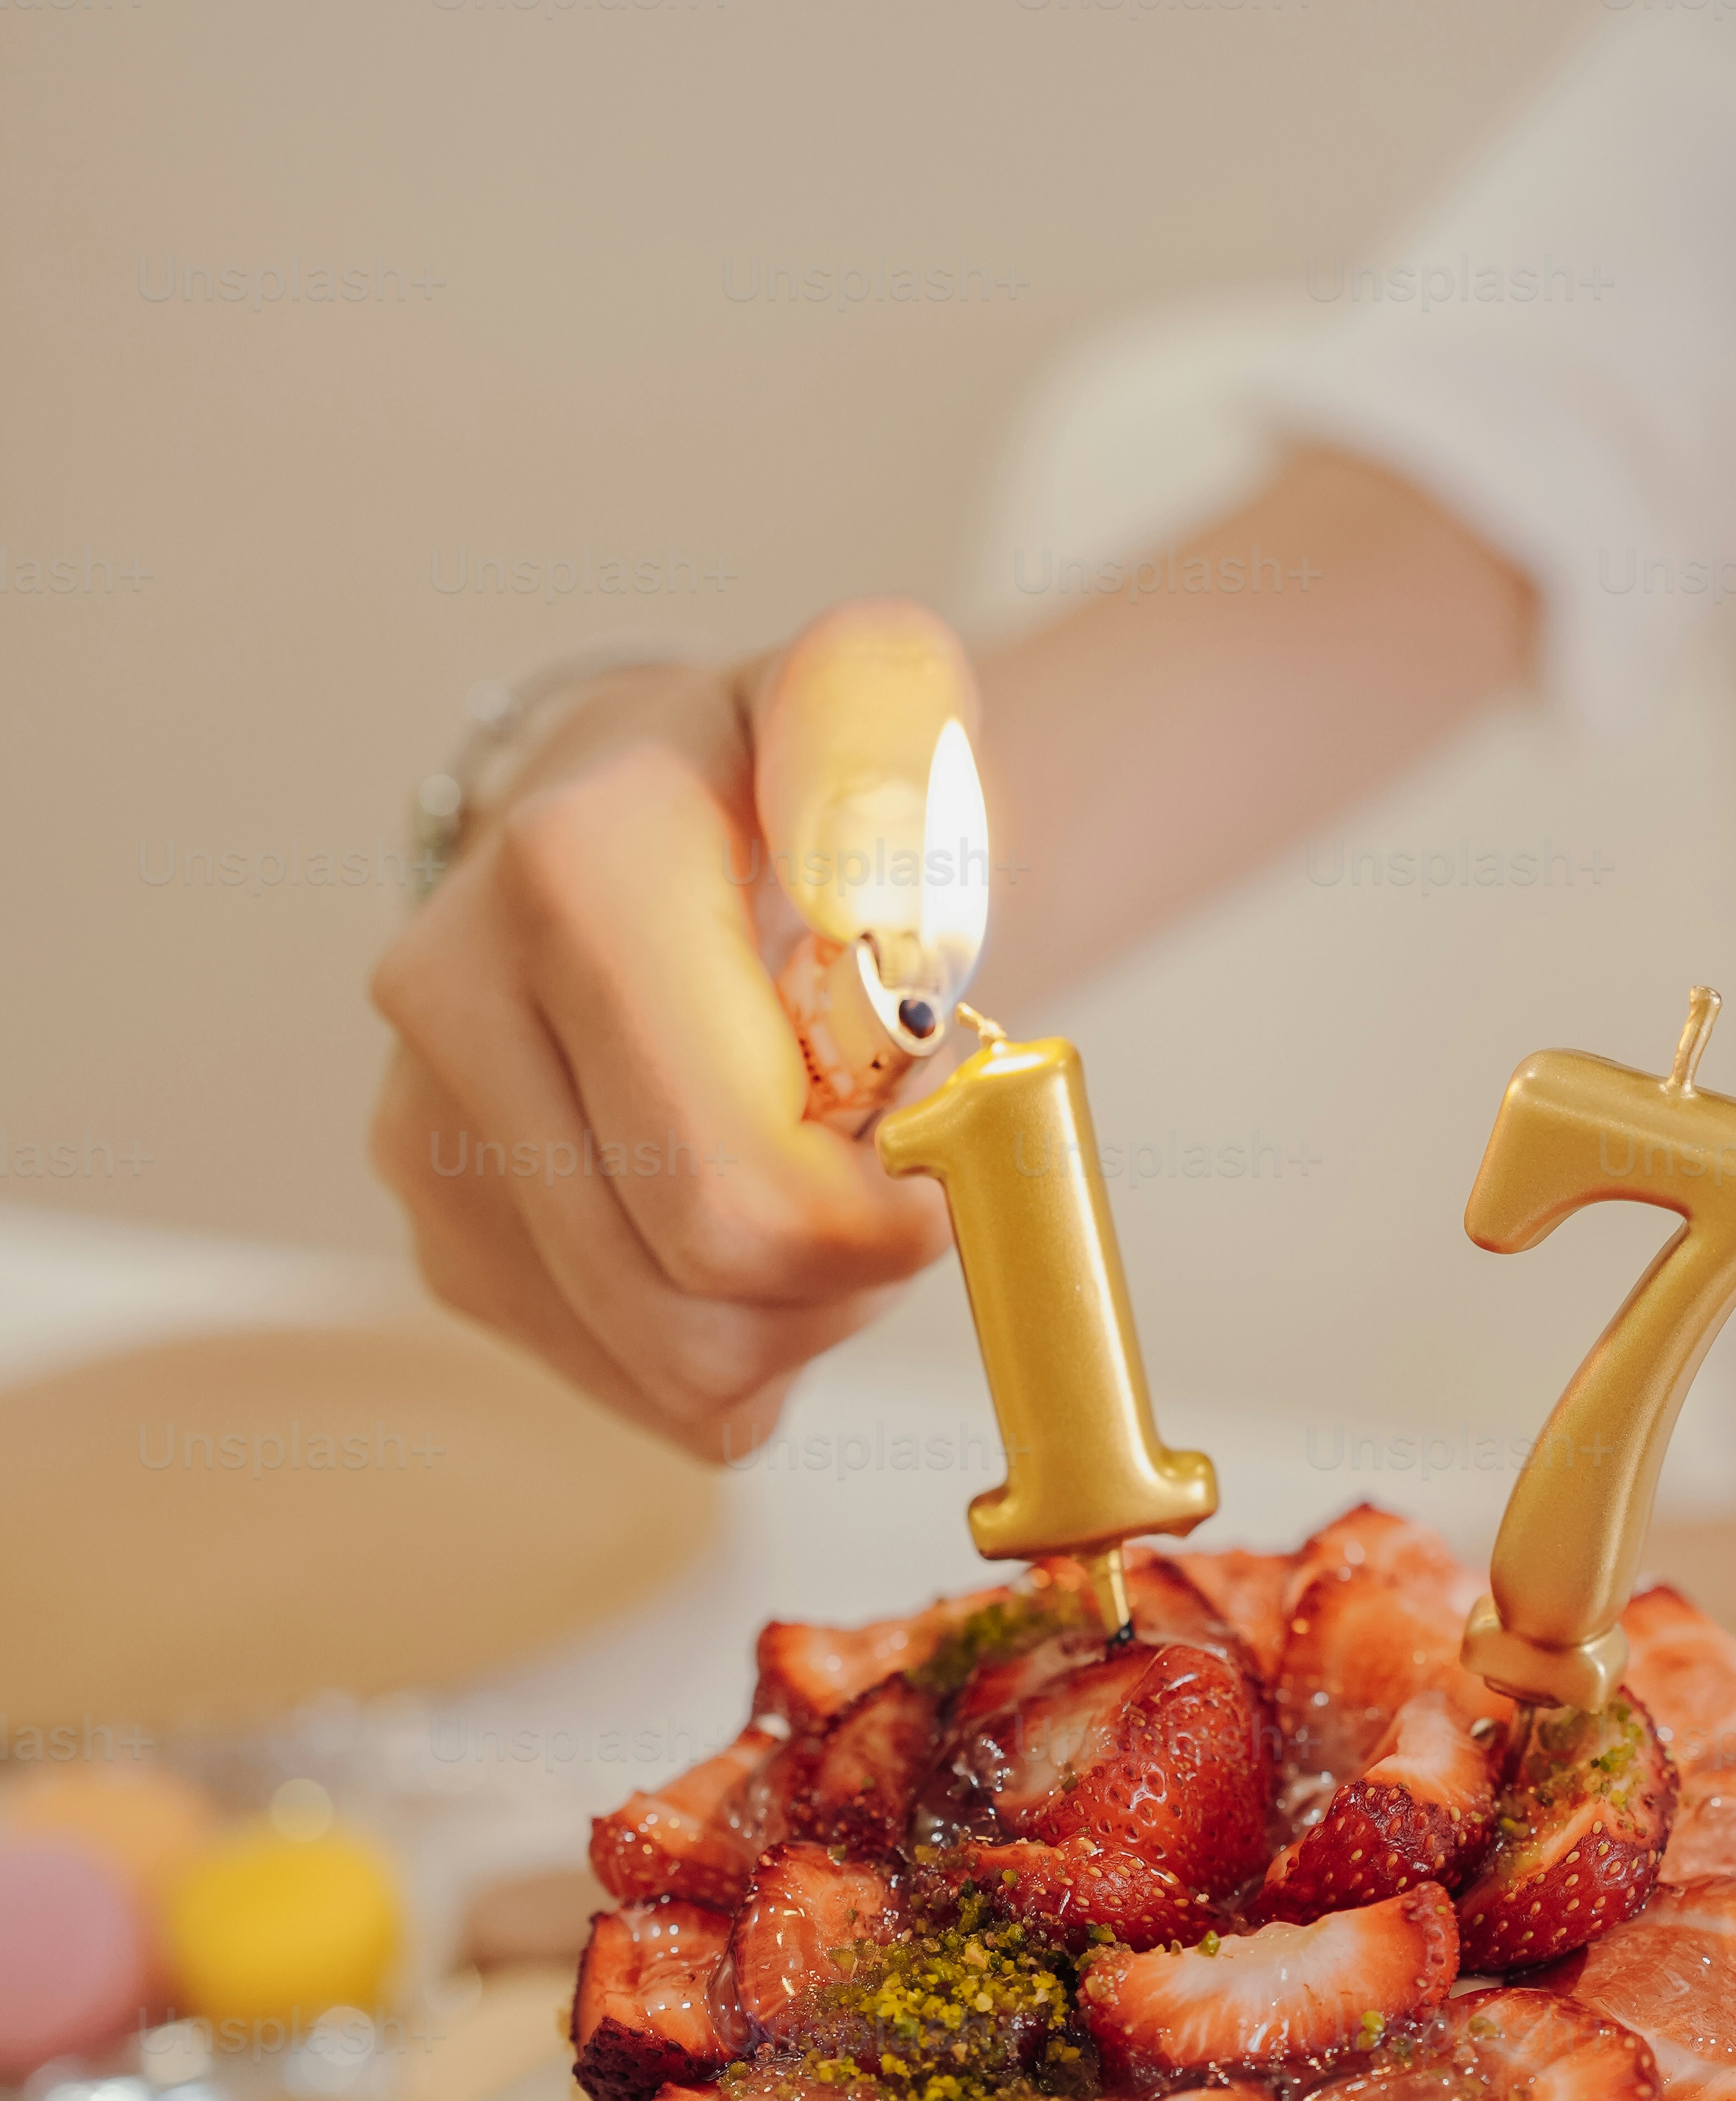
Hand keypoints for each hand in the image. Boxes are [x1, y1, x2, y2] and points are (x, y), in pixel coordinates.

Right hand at [369, 640, 958, 1461]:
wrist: (679, 815)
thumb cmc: (809, 784)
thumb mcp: (880, 706)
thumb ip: (886, 755)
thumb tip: (864, 892)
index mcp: (568, 873)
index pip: (740, 1194)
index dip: (888, 1217)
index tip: (942, 1136)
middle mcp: (453, 1008)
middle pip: (704, 1304)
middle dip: (847, 1272)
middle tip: (893, 1169)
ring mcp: (428, 1146)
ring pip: (677, 1373)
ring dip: (804, 1318)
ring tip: (828, 1186)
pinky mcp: (449, 1247)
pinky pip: (649, 1394)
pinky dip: (746, 1346)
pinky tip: (758, 1223)